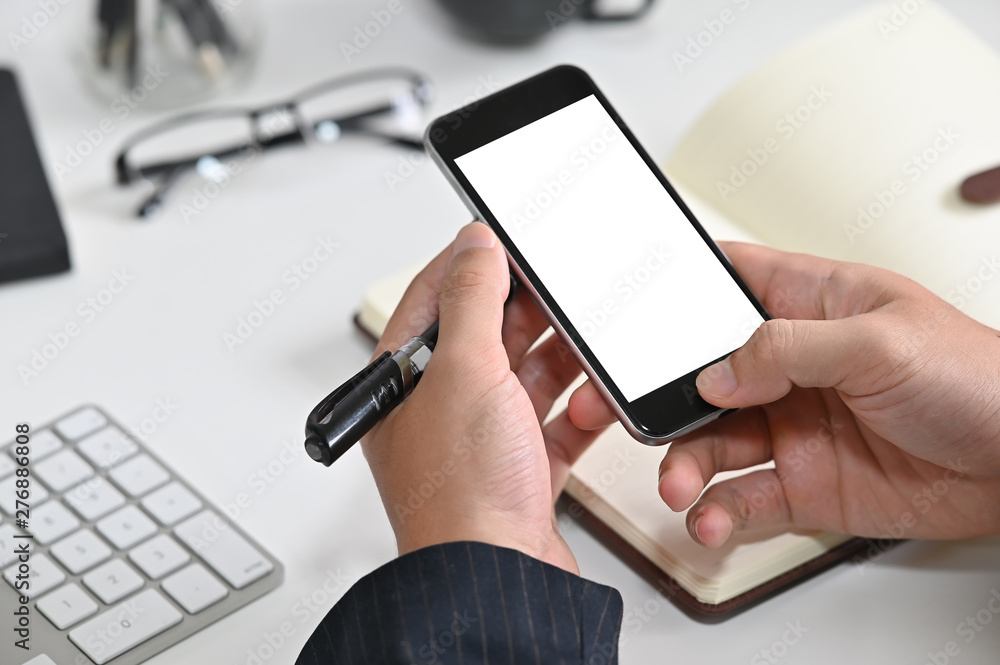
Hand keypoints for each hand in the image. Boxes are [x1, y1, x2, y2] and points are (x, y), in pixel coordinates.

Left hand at [361, 223, 605, 573]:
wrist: (497, 580)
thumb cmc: (462, 495)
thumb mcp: (465, 371)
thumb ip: (472, 299)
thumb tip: (475, 244)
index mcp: (404, 381)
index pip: (433, 298)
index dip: (472, 263)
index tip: (509, 240)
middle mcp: (439, 409)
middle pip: (487, 336)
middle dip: (530, 313)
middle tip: (566, 291)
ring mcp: (481, 440)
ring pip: (527, 378)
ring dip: (562, 361)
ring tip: (591, 342)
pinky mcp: (520, 469)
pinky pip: (555, 422)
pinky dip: (580, 407)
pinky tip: (600, 397)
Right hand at [569, 242, 999, 547]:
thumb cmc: (979, 379)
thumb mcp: (882, 340)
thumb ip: (790, 347)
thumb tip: (718, 370)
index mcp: (809, 306)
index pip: (724, 285)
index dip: (672, 294)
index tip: (625, 315)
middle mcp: (791, 367)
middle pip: (699, 375)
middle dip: (659, 398)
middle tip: (627, 417)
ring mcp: (792, 427)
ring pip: (711, 441)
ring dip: (684, 464)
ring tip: (679, 483)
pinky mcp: (802, 484)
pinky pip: (741, 497)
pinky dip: (716, 510)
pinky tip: (708, 515)